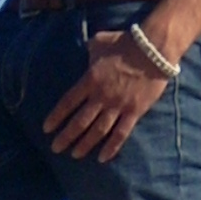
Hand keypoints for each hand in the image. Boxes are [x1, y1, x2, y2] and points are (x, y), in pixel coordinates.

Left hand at [43, 31, 167, 161]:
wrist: (153, 49)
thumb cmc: (125, 43)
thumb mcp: (100, 42)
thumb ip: (89, 49)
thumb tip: (85, 49)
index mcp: (90, 79)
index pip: (67, 103)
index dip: (56, 117)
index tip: (47, 129)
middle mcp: (101, 96)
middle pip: (80, 121)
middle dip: (66, 137)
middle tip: (56, 148)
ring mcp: (118, 105)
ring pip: (98, 131)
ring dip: (85, 144)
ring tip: (75, 155)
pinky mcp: (134, 112)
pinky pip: (121, 133)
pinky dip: (111, 147)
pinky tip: (102, 158)